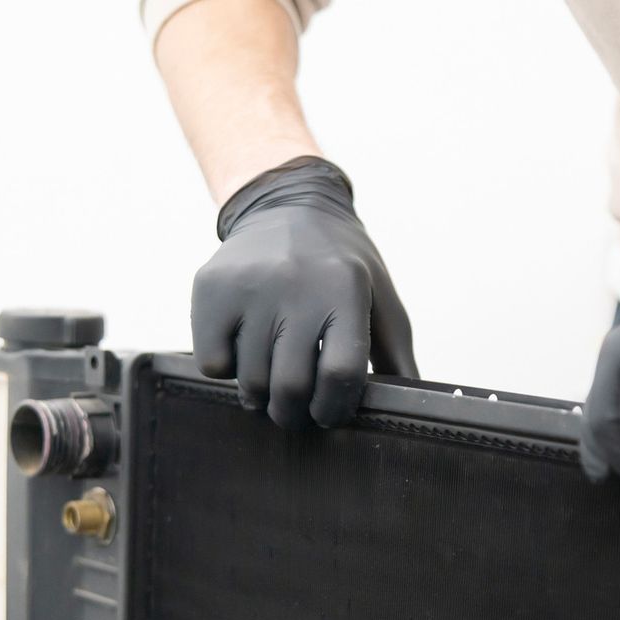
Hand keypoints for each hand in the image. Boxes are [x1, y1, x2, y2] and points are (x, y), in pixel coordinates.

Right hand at [193, 157, 416, 429]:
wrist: (284, 205)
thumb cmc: (338, 264)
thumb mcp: (379, 296)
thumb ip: (396, 354)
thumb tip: (408, 406)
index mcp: (344, 288)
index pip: (340, 372)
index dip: (335, 407)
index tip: (329, 413)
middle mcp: (296, 283)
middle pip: (291, 386)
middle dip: (293, 414)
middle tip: (294, 412)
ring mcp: (249, 285)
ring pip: (249, 381)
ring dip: (260, 396)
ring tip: (269, 380)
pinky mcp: (212, 289)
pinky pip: (212, 363)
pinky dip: (226, 371)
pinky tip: (241, 352)